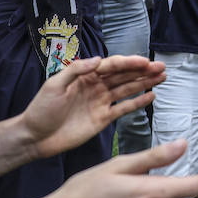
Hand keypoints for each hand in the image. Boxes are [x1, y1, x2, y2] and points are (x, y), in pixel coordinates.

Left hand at [19, 55, 166, 159]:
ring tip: (162, 77)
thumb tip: (98, 60)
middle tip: (161, 67)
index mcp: (85, 76)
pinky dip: (137, 102)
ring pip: (127, 89)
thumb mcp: (54, 85)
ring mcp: (101, 103)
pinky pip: (124, 108)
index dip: (129, 63)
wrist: (35, 137)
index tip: (145, 62)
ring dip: (144, 83)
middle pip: (124, 76)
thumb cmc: (41, 109)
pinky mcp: (103, 119)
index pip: (111, 66)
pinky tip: (151, 96)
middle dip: (143, 70)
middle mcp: (96, 87)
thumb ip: (76, 70)